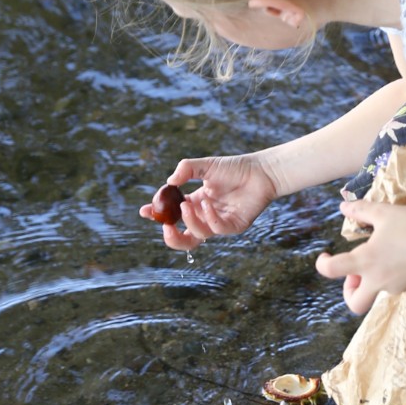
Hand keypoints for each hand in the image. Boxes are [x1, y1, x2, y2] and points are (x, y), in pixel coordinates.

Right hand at [139, 154, 277, 251]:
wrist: (260, 171)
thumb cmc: (234, 167)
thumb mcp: (205, 165)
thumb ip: (186, 170)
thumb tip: (169, 182)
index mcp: (196, 204)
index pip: (172, 216)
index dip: (158, 216)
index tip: (145, 211)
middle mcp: (205, 217)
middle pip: (184, 239)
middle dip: (172, 238)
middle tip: (166, 228)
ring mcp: (219, 224)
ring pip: (198, 235)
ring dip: (191, 221)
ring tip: (192, 203)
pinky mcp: (234, 227)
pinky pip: (216, 230)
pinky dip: (209, 219)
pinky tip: (209, 204)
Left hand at [315, 200, 405, 315]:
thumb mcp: (384, 212)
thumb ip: (361, 210)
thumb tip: (343, 207)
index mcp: (366, 261)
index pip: (332, 271)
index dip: (322, 265)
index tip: (325, 256)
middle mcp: (378, 280)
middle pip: (355, 302)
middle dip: (351, 291)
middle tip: (358, 272)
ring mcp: (396, 287)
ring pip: (378, 289)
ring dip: (375, 276)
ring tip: (389, 251)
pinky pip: (396, 284)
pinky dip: (393, 274)